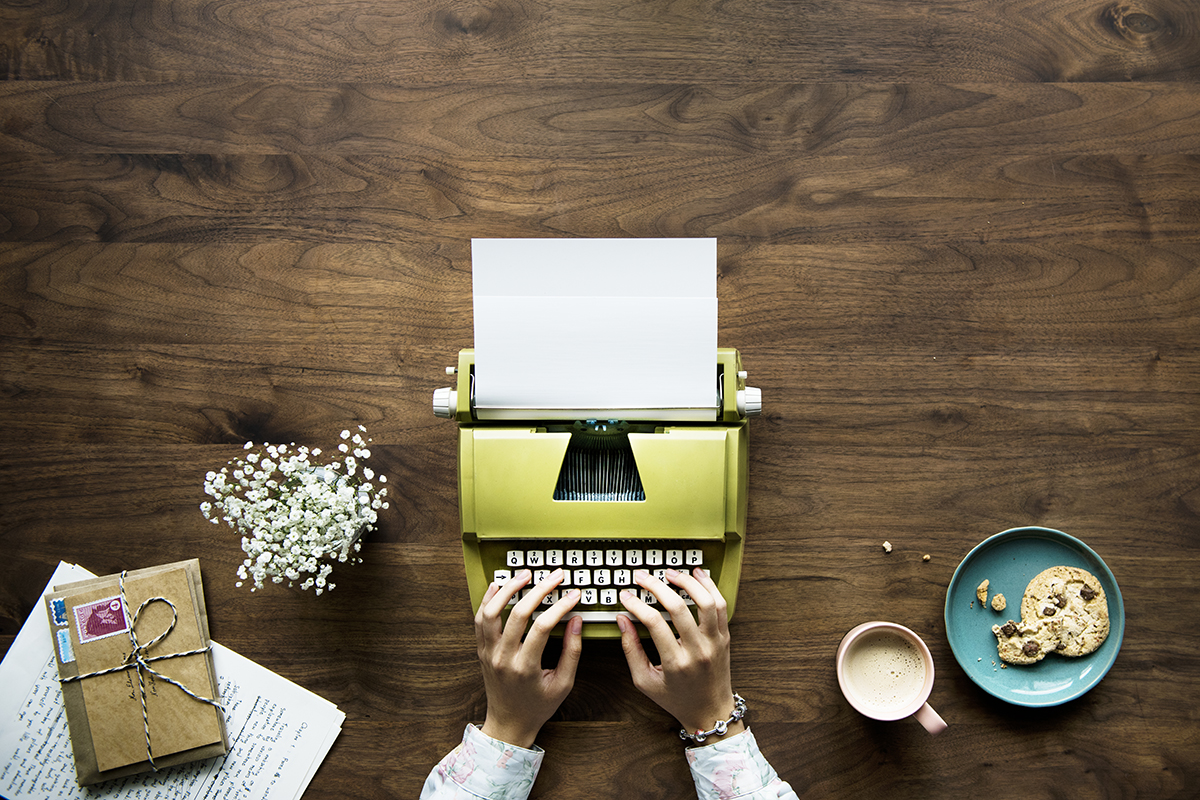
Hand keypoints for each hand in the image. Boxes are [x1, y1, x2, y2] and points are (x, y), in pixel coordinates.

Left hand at [475, 568, 582, 747]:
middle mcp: (503, 658)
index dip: (560, 606)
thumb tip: (577, 621)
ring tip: (525, 574)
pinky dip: (488, 600)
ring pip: (492, 612)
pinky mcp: (481, 650)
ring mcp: (488, 653)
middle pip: (518, 613)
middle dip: (539, 589)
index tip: (573, 594)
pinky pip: (480, 620)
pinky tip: (499, 586)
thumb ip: (572, 652)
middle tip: (555, 576)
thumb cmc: (537, 706)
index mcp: (525, 668)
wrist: (509, 723)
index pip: (542, 627)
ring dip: (509, 589)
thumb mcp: (563, 684)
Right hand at [617, 568, 744, 742]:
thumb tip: (623, 620)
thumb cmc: (676, 699)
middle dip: (656, 587)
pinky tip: (698, 576)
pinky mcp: (724, 637)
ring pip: (705, 602)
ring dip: (687, 582)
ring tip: (671, 573)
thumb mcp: (645, 681)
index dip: (636, 604)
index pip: (654, 623)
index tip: (626, 596)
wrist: (710, 711)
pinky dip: (710, 587)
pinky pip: (721, 606)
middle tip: (643, 577)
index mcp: (675, 664)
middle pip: (677, 608)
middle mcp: (697, 651)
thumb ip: (631, 650)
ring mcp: (714, 643)